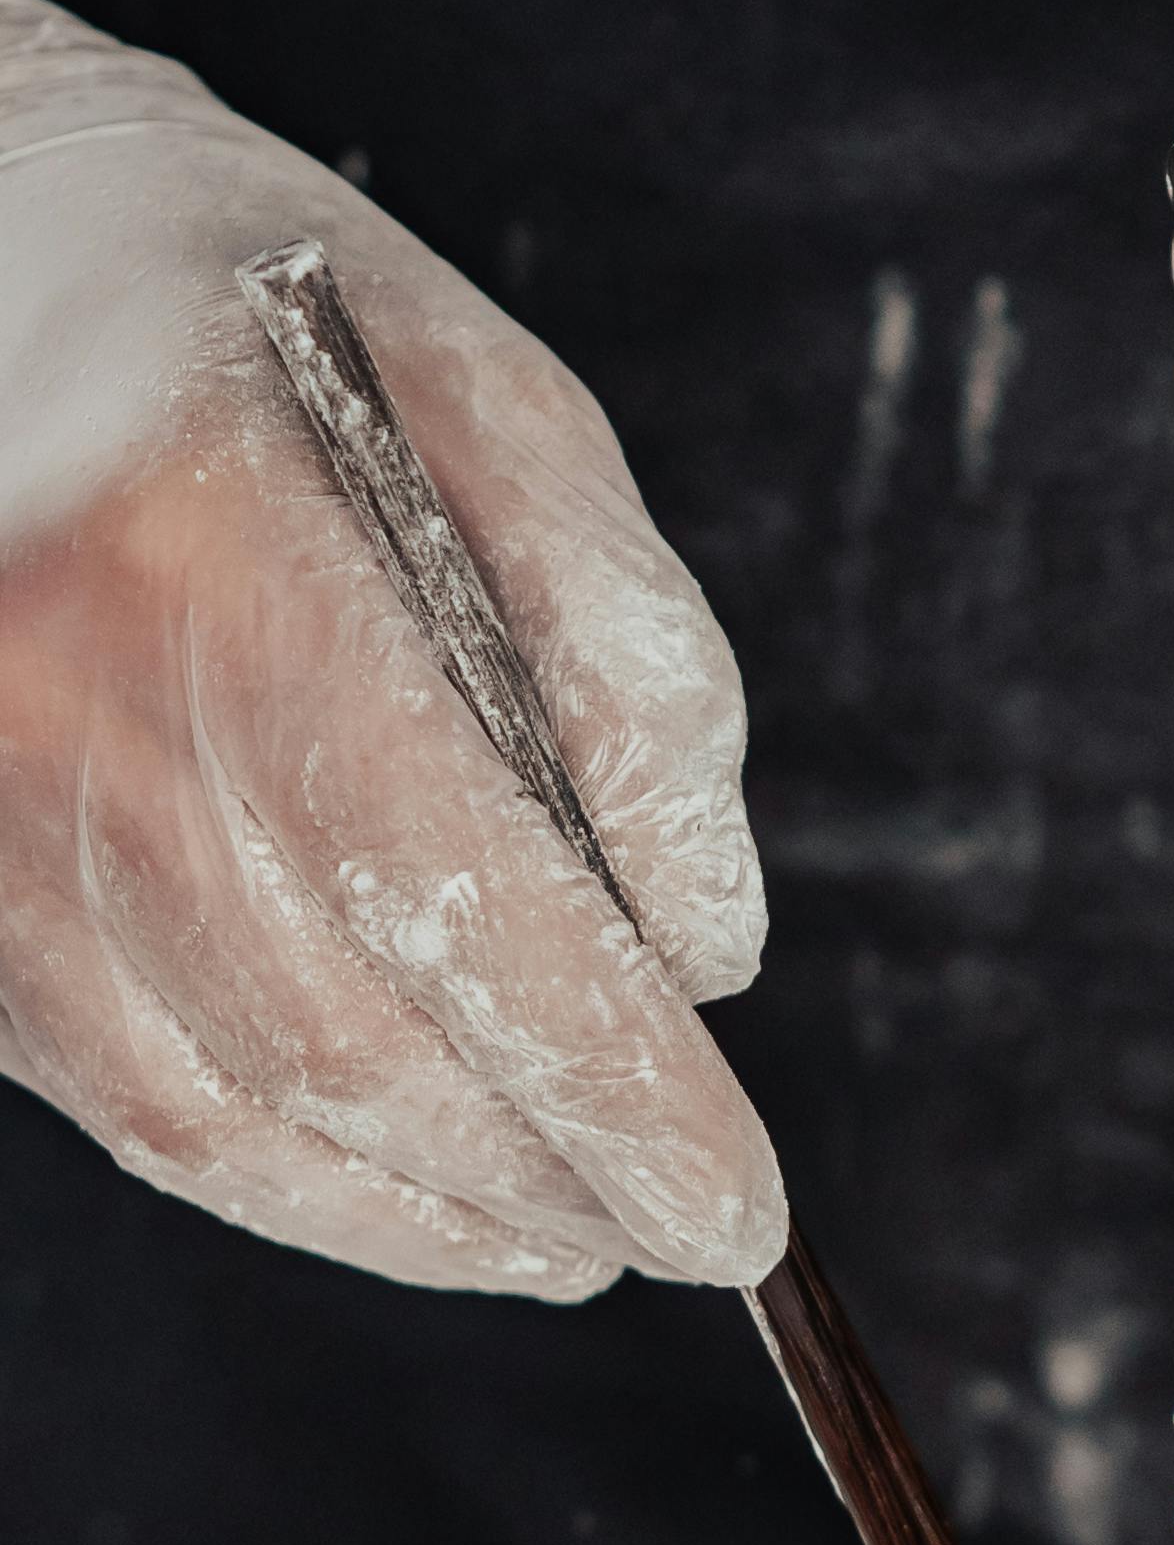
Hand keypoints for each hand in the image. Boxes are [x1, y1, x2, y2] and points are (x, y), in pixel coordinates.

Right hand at [0, 0, 784, 1295]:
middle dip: (540, 1175)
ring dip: (422, 1213)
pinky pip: (127, 1098)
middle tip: (681, 1230)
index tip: (734, 1203)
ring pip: (227, 1113)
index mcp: (213, 555)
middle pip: (344, 1040)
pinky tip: (409, 1188)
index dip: (609, 1084)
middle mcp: (56, 706)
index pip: (459, 897)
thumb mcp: (501, 402)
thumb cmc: (267, 310)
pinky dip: (287, 1178)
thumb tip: (706, 945)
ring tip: (565, 1233)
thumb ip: (629, 658)